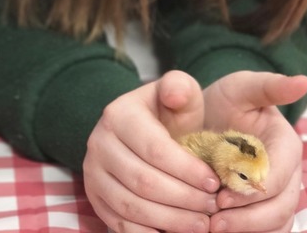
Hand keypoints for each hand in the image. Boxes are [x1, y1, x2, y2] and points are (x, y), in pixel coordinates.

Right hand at [83, 71, 219, 232]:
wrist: (140, 129)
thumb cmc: (167, 114)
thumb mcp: (178, 93)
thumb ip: (180, 87)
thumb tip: (174, 95)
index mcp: (118, 115)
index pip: (154, 149)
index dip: (187, 170)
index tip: (214, 183)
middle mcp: (98, 143)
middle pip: (143, 182)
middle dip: (183, 199)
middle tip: (212, 207)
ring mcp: (93, 173)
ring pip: (131, 206)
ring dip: (170, 220)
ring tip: (200, 224)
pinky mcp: (95, 198)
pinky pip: (120, 224)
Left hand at [201, 72, 306, 232]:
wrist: (210, 118)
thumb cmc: (227, 102)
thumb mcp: (242, 87)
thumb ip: (268, 86)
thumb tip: (303, 81)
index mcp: (287, 146)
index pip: (279, 178)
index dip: (252, 191)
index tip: (220, 196)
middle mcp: (290, 175)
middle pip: (280, 208)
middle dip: (248, 219)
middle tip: (213, 222)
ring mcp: (281, 196)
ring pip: (277, 225)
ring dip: (247, 230)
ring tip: (212, 228)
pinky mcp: (267, 211)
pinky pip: (268, 231)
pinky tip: (219, 231)